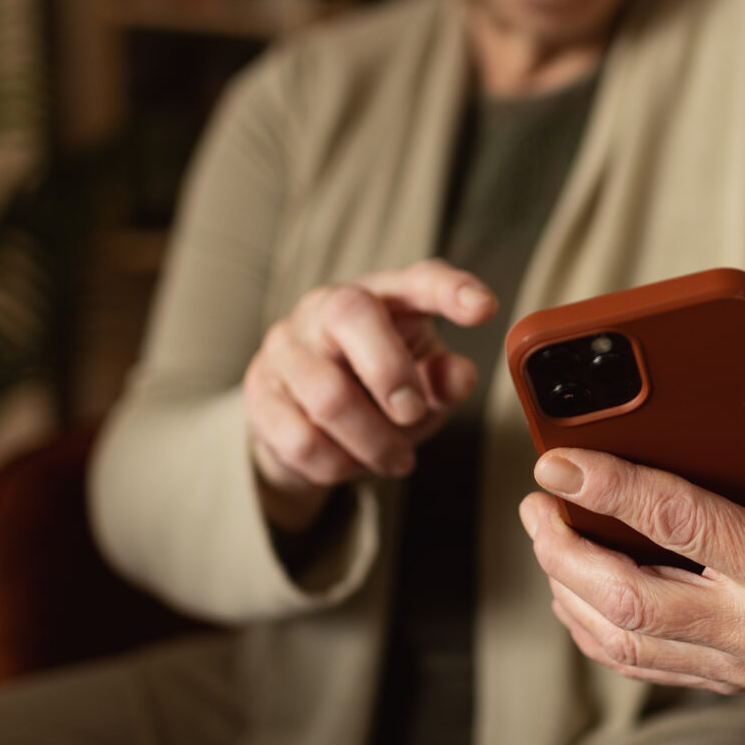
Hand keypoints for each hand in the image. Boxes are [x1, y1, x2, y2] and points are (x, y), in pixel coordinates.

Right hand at [244, 258, 496, 531]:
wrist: (308, 419)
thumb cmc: (379, 391)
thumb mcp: (423, 385)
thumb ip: (444, 380)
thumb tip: (460, 376)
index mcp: (382, 296)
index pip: (419, 279)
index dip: (452, 290)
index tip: (484, 308)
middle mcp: (325, 308)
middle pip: (350, 315)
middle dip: (390, 372)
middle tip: (413, 413)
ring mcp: (285, 346)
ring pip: (327, 394)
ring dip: (372, 442)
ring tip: (396, 459)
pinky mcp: (259, 391)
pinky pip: (299, 438)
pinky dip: (337, 465)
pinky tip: (353, 464)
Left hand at [518, 357, 744, 693]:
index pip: (675, 523)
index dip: (607, 487)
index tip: (556, 460)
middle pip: (629, 602)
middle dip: (564, 551)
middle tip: (537, 502)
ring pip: (627, 644)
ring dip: (571, 592)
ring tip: (548, 536)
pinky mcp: (736, 674)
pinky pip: (646, 662)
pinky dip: (599, 627)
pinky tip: (579, 585)